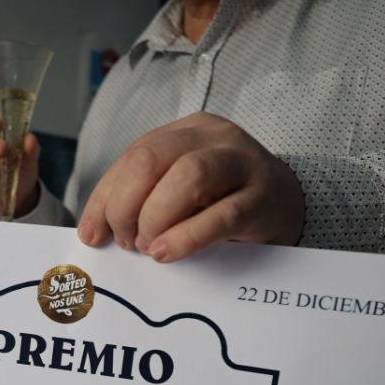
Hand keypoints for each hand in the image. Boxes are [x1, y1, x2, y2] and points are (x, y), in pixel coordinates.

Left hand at [78, 113, 304, 261]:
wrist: (291, 206)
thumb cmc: (225, 202)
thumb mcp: (180, 194)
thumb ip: (140, 201)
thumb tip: (93, 231)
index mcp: (187, 131)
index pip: (134, 156)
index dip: (106, 198)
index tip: (93, 235)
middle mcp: (215, 138)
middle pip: (151, 158)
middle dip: (126, 205)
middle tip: (127, 241)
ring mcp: (244, 163)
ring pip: (189, 175)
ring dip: (156, 216)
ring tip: (149, 247)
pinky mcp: (264, 198)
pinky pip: (223, 214)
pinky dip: (188, 236)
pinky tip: (168, 252)